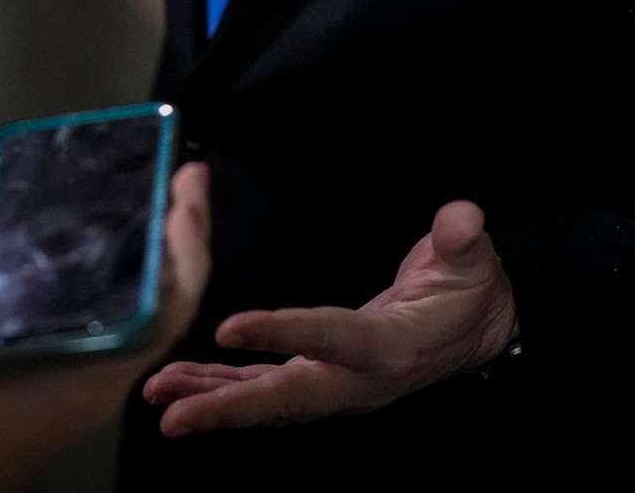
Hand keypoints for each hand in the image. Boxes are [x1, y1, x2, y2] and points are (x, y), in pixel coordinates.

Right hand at [0, 164, 212, 492]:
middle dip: (183, 237)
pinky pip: (124, 334)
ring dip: (163, 263)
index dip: (187, 238)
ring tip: (157, 203)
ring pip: (151, 320)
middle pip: (169, 304)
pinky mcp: (75, 394)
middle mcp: (103, 383)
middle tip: (180, 178)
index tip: (187, 183)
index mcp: (86, 371)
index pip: (168, 301)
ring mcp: (92, 391)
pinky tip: (113, 257)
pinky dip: (134, 290)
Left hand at [143, 200, 516, 436]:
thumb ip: (461, 241)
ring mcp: (335, 386)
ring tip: (159, 394)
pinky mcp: (320, 379)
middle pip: (285, 397)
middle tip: (172, 413)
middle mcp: (356, 379)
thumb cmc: (468, 291)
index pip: (330, 338)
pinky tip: (183, 385)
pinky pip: (265, 391)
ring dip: (210, 398)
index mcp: (390, 347)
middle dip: (226, 407)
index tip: (229, 327)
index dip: (282, 334)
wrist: (475, 333)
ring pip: (266, 400)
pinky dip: (222, 389)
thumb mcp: (472, 262)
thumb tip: (461, 219)